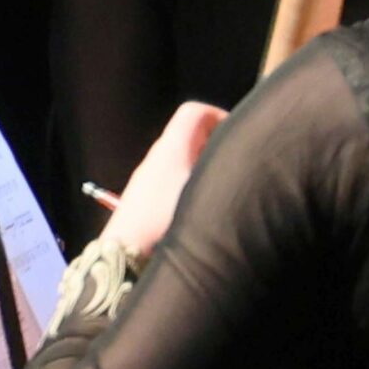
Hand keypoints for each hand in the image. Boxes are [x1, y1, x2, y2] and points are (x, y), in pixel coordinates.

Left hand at [104, 101, 227, 260]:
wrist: (123, 255)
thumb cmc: (164, 221)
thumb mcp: (205, 196)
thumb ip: (227, 173)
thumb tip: (246, 165)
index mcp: (171, 147)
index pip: (194, 112)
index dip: (219, 117)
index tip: (236, 141)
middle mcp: (156, 156)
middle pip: (190, 136)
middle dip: (216, 148)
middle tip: (234, 172)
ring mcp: (146, 178)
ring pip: (181, 160)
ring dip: (203, 170)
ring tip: (220, 195)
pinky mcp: (142, 200)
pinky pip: (171, 181)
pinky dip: (188, 187)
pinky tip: (199, 213)